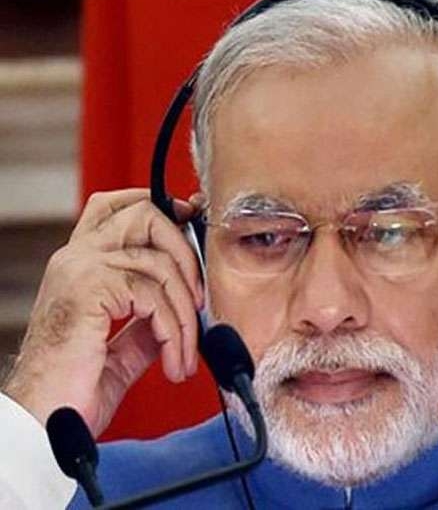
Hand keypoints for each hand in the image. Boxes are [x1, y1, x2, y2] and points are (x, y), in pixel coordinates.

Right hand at [2, 189, 203, 435]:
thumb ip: (148, 322)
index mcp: (81, 264)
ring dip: (186, 315)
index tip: (191, 218)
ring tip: (185, 354)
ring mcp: (81, 268)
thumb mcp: (123, 348)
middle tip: (200, 300)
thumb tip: (183, 310)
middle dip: (187, 252)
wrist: (44, 424)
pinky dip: (174, 332)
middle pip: (145, 214)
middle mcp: (77, 257)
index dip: (160, 206)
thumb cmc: (73, 389)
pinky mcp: (89, 288)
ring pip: (160, 263)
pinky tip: (174, 363)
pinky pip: (153, 296)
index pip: (117, 207)